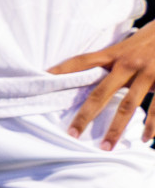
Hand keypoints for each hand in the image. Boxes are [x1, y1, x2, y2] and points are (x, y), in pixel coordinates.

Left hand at [49, 25, 154, 148]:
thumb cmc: (151, 40)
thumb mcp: (129, 46)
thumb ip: (114, 62)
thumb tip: (93, 76)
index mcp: (114, 54)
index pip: (82, 61)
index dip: (62, 69)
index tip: (43, 79)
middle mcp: (127, 63)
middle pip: (100, 92)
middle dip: (85, 114)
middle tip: (72, 133)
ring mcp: (147, 73)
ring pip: (128, 105)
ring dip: (116, 128)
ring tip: (105, 147)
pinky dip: (151, 126)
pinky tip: (144, 139)